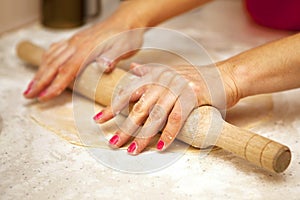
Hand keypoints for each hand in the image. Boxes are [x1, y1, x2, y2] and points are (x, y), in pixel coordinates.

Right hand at [23, 20, 142, 100]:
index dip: (54, 85)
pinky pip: (56, 49)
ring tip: (31, 86)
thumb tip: (104, 67)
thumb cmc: (126, 37)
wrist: (126, 21)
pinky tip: (43, 65)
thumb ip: (113, 57)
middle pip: (53, 65)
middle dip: (40, 82)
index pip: (67, 71)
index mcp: (87, 49)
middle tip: (29, 95)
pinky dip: (46, 59)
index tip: (44, 97)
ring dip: (39, 72)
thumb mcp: (125, 48)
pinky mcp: (76, 40)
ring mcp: (74, 41)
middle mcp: (77, 44)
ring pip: (51, 57)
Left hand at [94, 62, 239, 154]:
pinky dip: (168, 134)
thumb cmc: (195, 79)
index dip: (112, 107)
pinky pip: (176, 119)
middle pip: (139, 108)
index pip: (129, 92)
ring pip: (155, 116)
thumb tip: (133, 69)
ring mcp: (177, 88)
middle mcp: (163, 81)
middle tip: (113, 142)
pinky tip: (159, 147)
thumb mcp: (171, 72)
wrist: (223, 77)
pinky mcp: (192, 97)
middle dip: (124, 127)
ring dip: (143, 136)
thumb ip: (150, 72)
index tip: (99, 119)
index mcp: (155, 75)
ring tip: (131, 150)